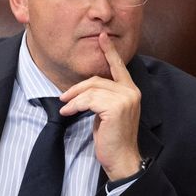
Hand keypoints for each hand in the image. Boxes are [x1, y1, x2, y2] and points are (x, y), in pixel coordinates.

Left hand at [59, 32, 142, 179]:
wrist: (122, 158)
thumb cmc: (112, 138)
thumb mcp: (107, 112)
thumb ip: (103, 97)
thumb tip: (86, 88)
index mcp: (131, 91)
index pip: (119, 67)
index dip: (109, 51)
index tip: (102, 37)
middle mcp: (131, 91)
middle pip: (97, 79)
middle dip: (77, 88)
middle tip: (63, 97)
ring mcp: (126, 99)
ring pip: (91, 89)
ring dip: (74, 99)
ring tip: (65, 108)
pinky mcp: (116, 107)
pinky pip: (89, 100)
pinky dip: (75, 105)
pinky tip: (68, 112)